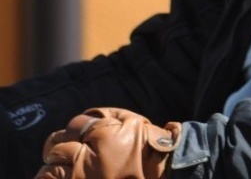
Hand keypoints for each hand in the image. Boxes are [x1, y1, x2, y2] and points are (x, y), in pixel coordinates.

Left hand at [34, 108, 181, 178]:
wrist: (162, 171)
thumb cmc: (147, 146)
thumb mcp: (132, 121)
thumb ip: (107, 115)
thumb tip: (85, 118)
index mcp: (102, 136)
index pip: (74, 126)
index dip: (76, 129)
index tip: (80, 135)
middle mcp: (89, 158)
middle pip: (57, 148)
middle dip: (58, 146)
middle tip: (64, 150)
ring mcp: (83, 178)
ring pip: (50, 171)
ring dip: (52, 167)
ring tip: (61, 166)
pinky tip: (64, 176)